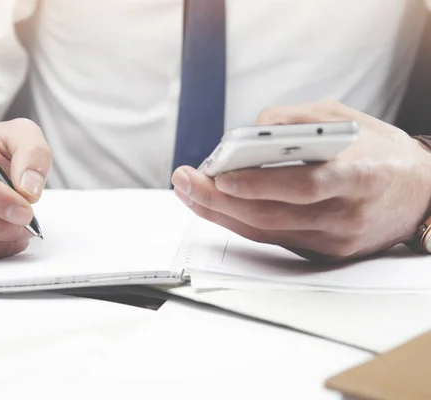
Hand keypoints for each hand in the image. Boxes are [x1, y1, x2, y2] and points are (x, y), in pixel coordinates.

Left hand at [172, 101, 430, 261]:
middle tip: (184, 182)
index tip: (218, 174)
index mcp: (357, 173)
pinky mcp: (326, 252)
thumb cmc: (378, 150)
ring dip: (220, 214)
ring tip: (189, 192)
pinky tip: (217, 207)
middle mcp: (345, 213)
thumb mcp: (344, 118)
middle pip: (271, 214)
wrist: (420, 193)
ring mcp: (334, 239)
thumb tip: (247, 132)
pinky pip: (274, 239)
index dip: (257, 184)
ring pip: (266, 231)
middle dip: (218, 200)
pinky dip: (241, 222)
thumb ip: (296, 119)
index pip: (301, 185)